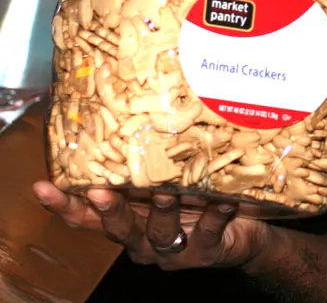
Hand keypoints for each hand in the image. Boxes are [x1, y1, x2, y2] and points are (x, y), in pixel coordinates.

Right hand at [32, 180, 270, 270]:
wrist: (242, 234)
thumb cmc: (201, 200)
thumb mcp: (171, 183)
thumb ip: (152, 166)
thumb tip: (135, 116)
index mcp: (130, 220)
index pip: (88, 217)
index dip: (65, 205)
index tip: (42, 186)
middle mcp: (144, 240)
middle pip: (118, 229)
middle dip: (108, 210)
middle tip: (99, 192)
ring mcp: (174, 250)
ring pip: (160, 232)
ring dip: (161, 210)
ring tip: (165, 189)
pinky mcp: (207, 252)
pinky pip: (209, 232)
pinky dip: (216, 215)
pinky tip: (225, 200)